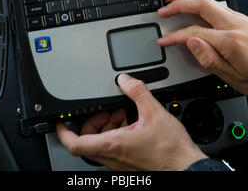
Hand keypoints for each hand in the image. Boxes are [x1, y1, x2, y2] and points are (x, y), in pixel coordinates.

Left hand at [56, 74, 205, 170]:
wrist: (186, 168)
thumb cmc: (171, 150)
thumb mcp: (154, 112)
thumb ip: (137, 92)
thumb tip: (124, 80)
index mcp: (113, 145)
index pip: (75, 143)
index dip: (63, 132)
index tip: (60, 121)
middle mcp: (113, 157)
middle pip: (87, 141)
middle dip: (92, 122)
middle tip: (103, 111)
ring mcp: (120, 162)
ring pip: (101, 143)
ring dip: (107, 126)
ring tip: (123, 113)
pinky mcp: (129, 163)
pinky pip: (113, 147)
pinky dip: (117, 132)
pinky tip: (132, 123)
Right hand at [157, 0, 247, 96]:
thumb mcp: (232, 77)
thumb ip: (209, 59)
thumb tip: (190, 42)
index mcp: (230, 39)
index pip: (194, 31)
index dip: (175, 36)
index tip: (164, 40)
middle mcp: (234, 24)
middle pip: (201, 5)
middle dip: (178, 3)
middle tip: (162, 6)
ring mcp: (238, 19)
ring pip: (208, 0)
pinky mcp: (240, 19)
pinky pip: (215, 3)